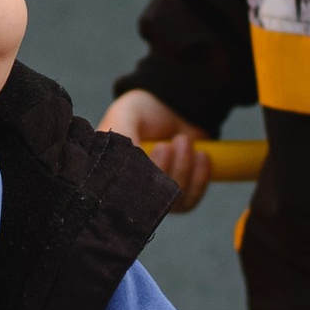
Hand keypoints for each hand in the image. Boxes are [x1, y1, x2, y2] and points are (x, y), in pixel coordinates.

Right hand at [100, 86, 210, 215]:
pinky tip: (201, 155)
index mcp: (108, 172)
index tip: (153, 155)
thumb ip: (122, 136)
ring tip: (183, 140)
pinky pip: (189, 200)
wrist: (173, 107)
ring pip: (170, 202)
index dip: (138, 180)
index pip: (119, 193)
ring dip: (183, 168)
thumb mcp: (126, 116)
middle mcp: (129, 189)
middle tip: (166, 145)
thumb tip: (129, 165)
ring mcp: (154, 197)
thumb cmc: (142, 112)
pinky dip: (199, 178)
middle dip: (163, 170)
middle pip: (147, 202)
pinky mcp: (177, 197)